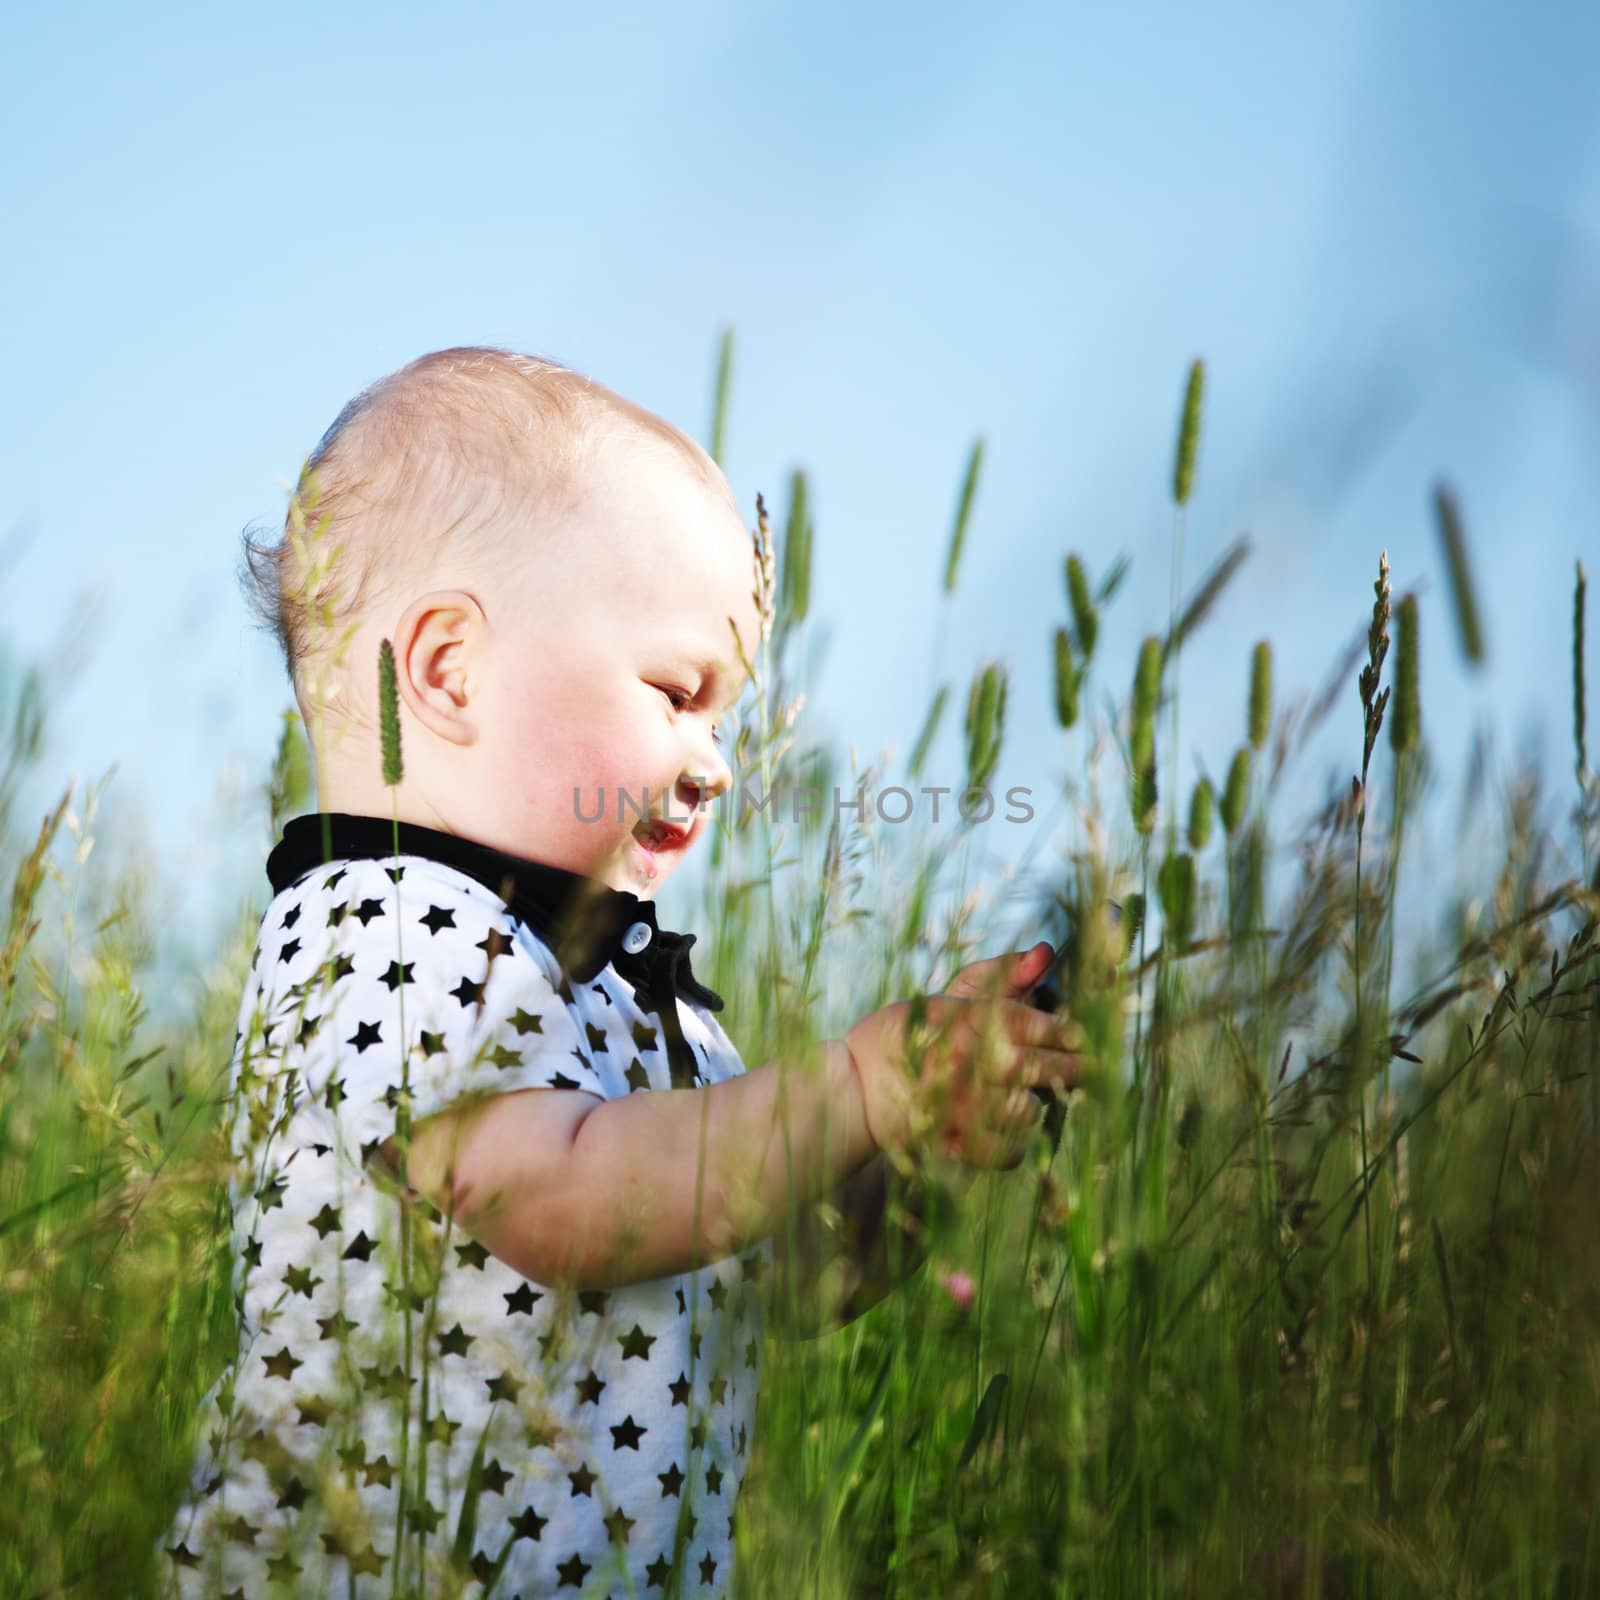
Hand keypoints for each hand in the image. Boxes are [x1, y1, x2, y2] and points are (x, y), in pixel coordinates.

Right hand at [841, 942, 1082, 1170]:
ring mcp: (964, 1107)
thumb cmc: (902, 1037)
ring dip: (1035, 1107)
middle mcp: (971, 1063)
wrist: (854, 1089)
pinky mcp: (956, 1144)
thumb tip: (1048, 951)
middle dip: (1071, 1069)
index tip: (1078, 1037)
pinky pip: (1006, 1152)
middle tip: (1086, 1070)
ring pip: (1026, 1111)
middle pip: (1041, 1067)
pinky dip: (1015, 1146)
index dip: (1066, 1031)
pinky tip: (1010, 1134)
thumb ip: (999, 974)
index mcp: (970, 1021)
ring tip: (1036, 1100)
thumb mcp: (948, 998)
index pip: (1039, 1024)